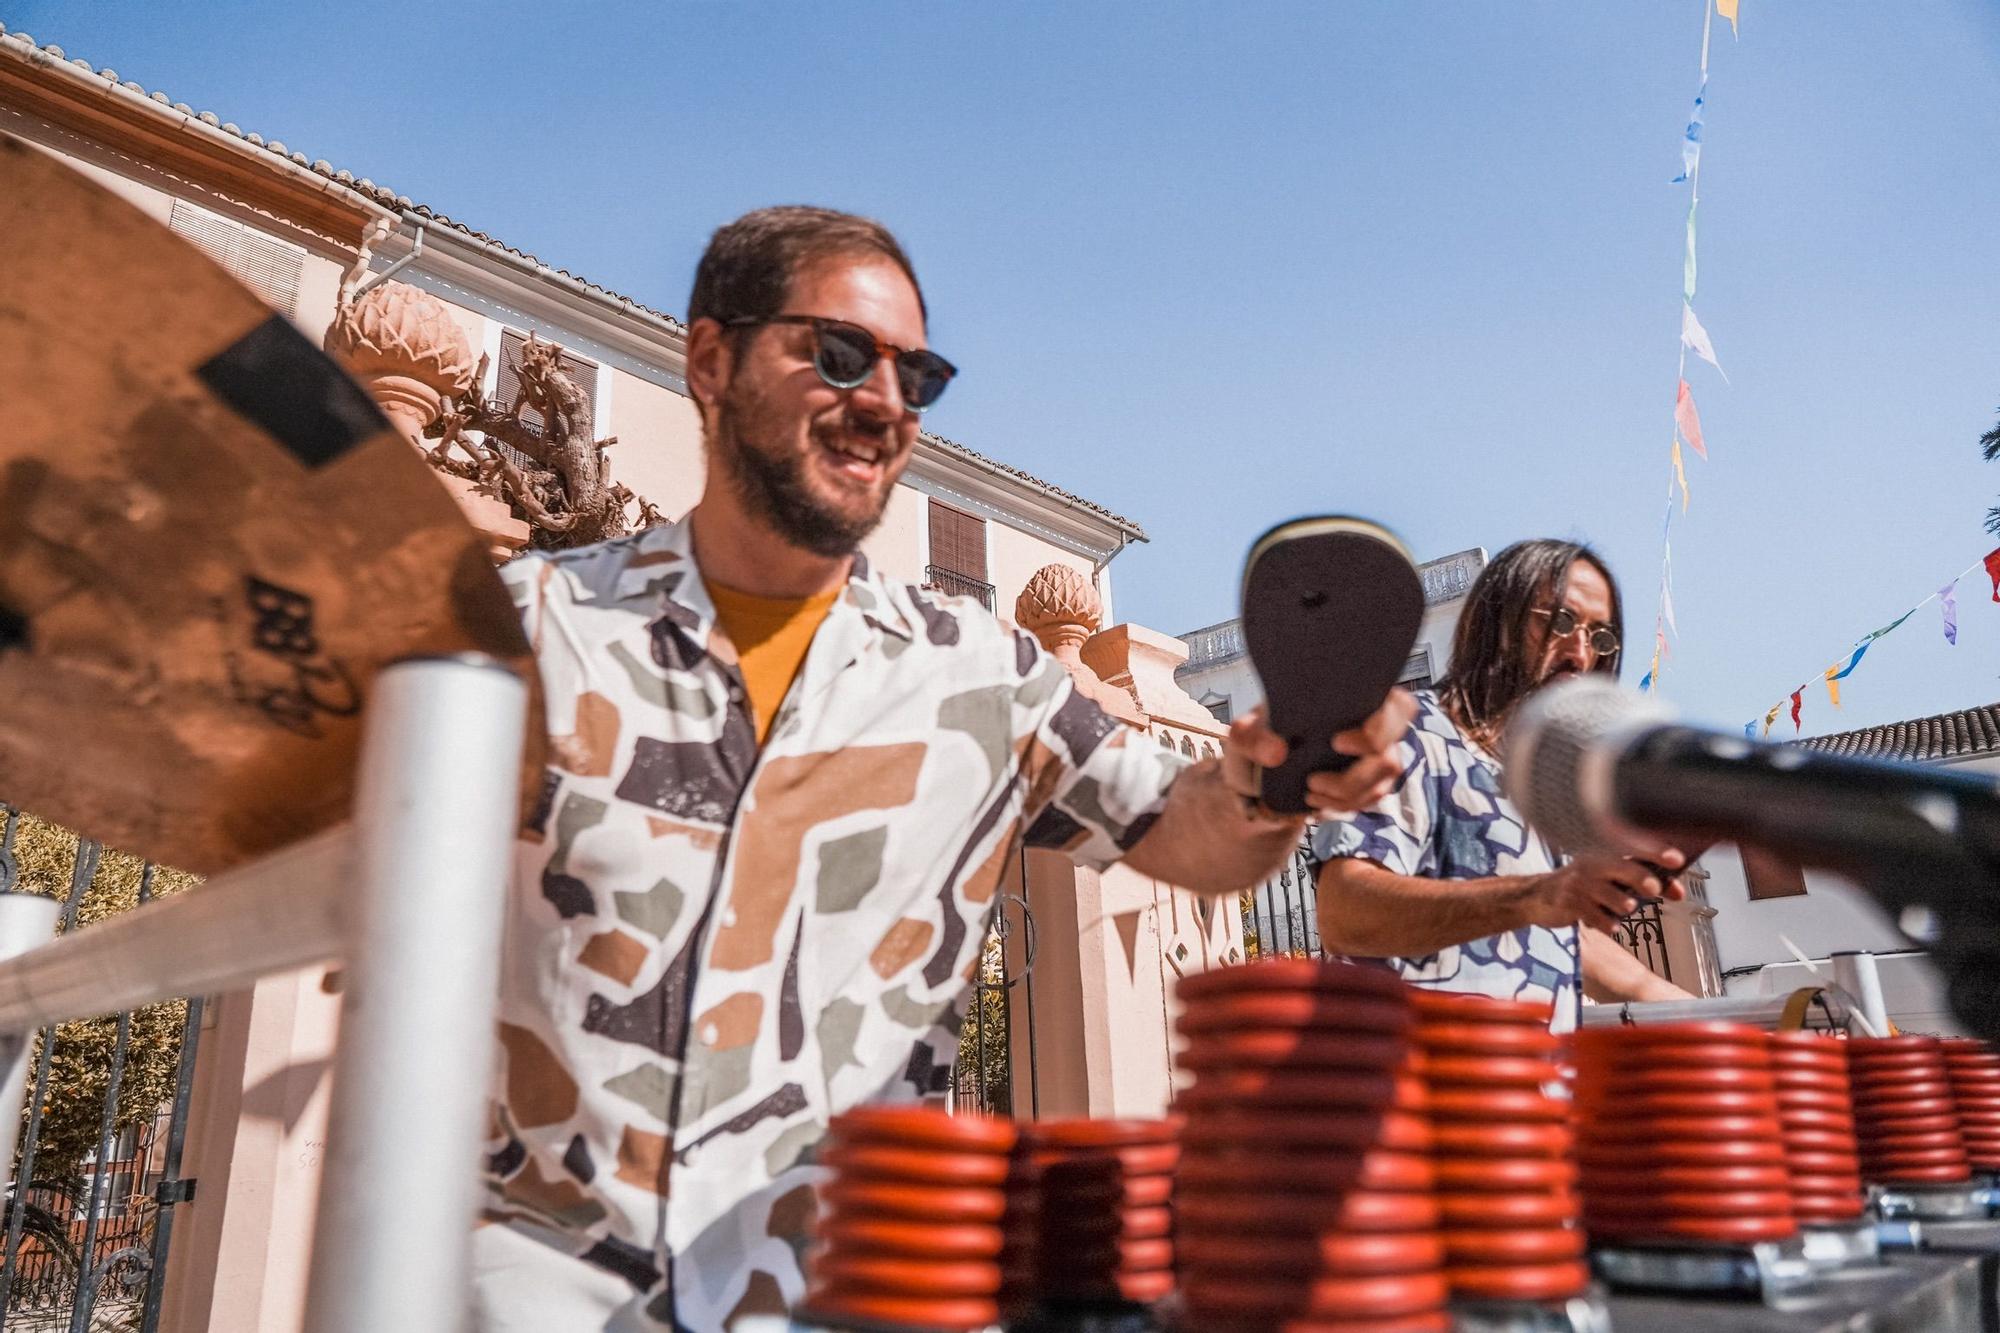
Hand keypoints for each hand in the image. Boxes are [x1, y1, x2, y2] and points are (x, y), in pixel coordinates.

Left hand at [1222, 688, 1416, 817]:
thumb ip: (1252, 737)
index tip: (1337, 741)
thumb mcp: (1243, 735)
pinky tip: (1313, 802)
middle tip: (1313, 781)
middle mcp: (1371, 725)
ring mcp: (1374, 756)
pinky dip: (1342, 806)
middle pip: (1391, 752)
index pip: (1395, 705)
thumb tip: (1277, 751)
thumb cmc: (1259, 741)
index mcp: (1350, 698)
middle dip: (1357, 776)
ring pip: (1381, 783)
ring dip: (1345, 795)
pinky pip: (1371, 799)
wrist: (1259, 775)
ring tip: (1308, 791)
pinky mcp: (1369, 783)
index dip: (1380, 726)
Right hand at [1523, 848, 1688, 930]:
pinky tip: (1611, 926)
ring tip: (1626, 909)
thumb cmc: (1583, 885)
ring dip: (1624, 905)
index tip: (1677, 860)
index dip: (1656, 852)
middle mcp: (1593, 864)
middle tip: (1652, 889)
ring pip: (1611, 896)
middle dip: (1641, 878)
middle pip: (1623, 868)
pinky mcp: (1569, 903)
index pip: (1635, 849)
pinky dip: (1608, 924)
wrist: (1538, 896)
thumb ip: (1645, 884)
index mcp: (1605, 853)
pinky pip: (1596, 917)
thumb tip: (1679, 892)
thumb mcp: (1611, 879)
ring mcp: (1580, 884)